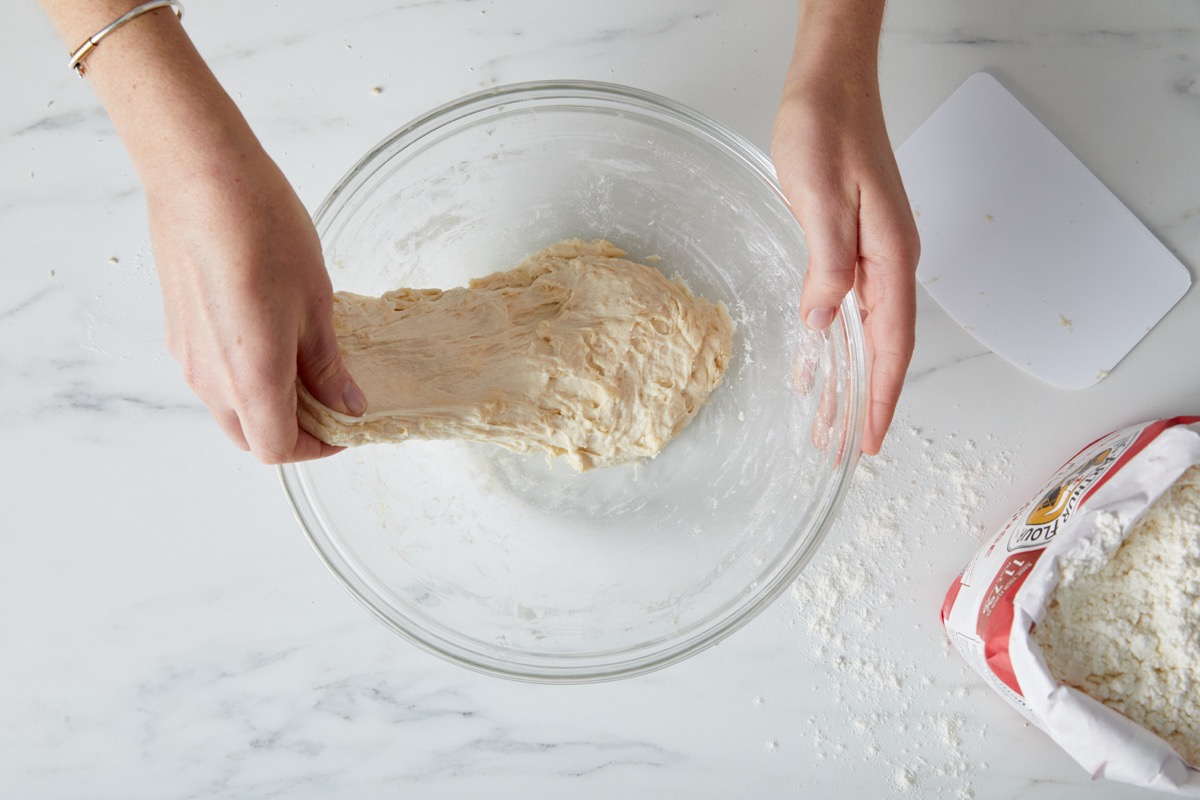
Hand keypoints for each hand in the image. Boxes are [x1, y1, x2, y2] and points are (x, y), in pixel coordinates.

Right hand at [146, 146, 365, 462]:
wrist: (202, 180)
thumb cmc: (263, 232)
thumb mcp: (316, 303)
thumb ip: (327, 366)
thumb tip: (347, 405)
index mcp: (251, 380)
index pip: (279, 449)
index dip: (317, 448)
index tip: (346, 427)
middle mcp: (211, 379)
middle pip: (250, 439)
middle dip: (293, 433)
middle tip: (331, 404)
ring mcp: (188, 358)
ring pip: (229, 410)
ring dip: (267, 407)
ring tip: (306, 368)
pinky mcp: (177, 333)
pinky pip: (212, 378)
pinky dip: (244, 381)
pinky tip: (272, 341)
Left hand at [771, 7, 919, 455]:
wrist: (831, 84)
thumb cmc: (827, 129)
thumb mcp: (820, 199)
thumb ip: (828, 265)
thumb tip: (823, 320)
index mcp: (890, 255)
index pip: (891, 344)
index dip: (879, 396)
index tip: (867, 438)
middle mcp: (891, 260)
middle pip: (883, 347)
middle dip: (865, 399)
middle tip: (842, 445)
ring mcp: (876, 252)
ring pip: (867, 331)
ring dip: (850, 375)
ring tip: (828, 419)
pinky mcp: (856, 242)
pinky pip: (852, 306)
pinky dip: (838, 339)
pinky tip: (820, 357)